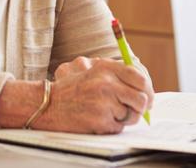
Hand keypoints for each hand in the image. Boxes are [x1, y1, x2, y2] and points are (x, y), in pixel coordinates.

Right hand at [34, 58, 153, 133]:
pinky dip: (112, 126)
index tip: (148, 97)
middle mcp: (106, 83)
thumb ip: (116, 73)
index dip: (147, 89)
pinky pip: (119, 127)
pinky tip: (98, 120)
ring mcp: (103, 103)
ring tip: (108, 113)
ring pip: (132, 115)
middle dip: (140, 107)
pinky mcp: (100, 121)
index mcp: (106, 67)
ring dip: (125, 118)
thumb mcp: (91, 69)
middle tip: (135, 110)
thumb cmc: (71, 87)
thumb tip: (143, 86)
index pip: (139, 77)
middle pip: (141, 99)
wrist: (47, 104)